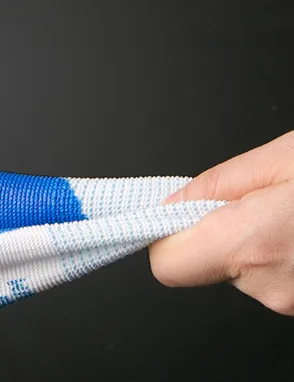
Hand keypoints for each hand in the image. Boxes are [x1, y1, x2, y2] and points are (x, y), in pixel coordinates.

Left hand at [149, 131, 293, 315]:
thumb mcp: (282, 158)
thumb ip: (216, 183)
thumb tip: (171, 202)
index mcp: (252, 244)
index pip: (168, 265)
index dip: (165, 235)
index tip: (174, 212)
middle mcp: (272, 287)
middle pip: (208, 262)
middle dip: (220, 230)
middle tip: (256, 199)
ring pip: (244, 269)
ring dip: (255, 241)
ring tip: (288, 212)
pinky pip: (273, 276)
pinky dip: (279, 253)